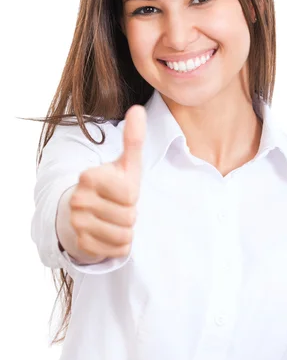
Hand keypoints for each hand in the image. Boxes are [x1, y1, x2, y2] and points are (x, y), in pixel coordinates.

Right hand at [68, 105, 146, 262]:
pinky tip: (108, 234)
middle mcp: (78, 199)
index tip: (119, 190)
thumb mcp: (124, 164)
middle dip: (129, 214)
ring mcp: (76, 223)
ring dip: (125, 230)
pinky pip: (117, 250)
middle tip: (117, 208)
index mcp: (89, 176)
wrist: (80, 214)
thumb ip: (133, 139)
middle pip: (129, 216)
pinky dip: (118, 245)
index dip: (132, 195)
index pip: (129, 194)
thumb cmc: (109, 186)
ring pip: (124, 235)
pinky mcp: (80, 244)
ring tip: (113, 220)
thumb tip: (138, 109)